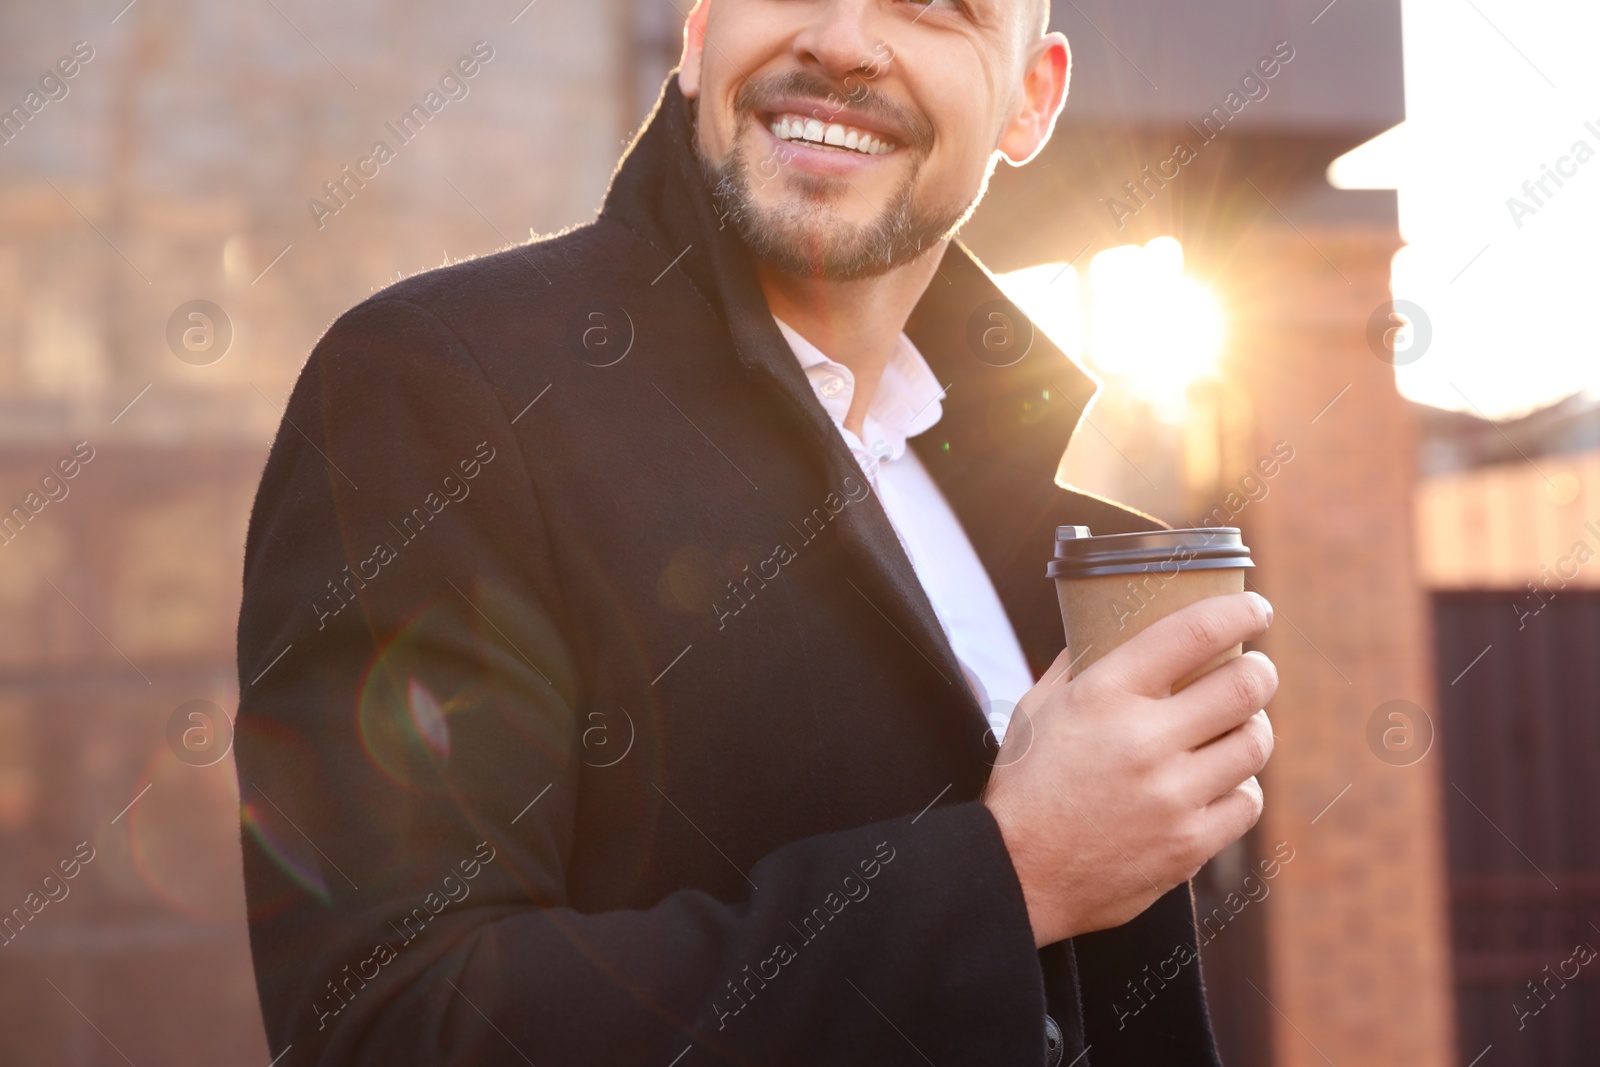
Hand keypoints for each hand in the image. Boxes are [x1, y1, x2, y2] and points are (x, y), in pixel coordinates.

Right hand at [981, 591, 1276, 946]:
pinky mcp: (1188, 844)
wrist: (1015, 875)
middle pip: (1247, 686)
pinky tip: (1219, 781)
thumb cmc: (1025, 784)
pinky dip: (1239, 785)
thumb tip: (1109, 624)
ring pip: (1256, 743)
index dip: (1240, 612)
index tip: (1256, 608)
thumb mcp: (1036, 708)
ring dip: (1252, 727)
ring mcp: (1172, 796)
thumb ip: (1079, 664)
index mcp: (1104, 695)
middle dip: (1260, 670)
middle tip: (1254, 670)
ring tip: (1235, 727)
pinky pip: (1247, 801)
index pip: (1195, 633)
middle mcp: (1144, 740)